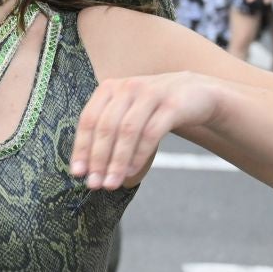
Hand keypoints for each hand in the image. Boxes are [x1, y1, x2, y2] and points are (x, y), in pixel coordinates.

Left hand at [70, 72, 221, 189]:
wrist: (195, 93)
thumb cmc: (153, 109)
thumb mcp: (128, 113)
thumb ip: (109, 132)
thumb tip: (90, 169)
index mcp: (110, 88)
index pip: (88, 120)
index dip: (81, 147)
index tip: (77, 172)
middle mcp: (128, 87)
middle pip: (106, 127)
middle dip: (98, 159)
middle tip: (94, 184)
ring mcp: (150, 93)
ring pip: (127, 131)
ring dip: (117, 161)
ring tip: (111, 183)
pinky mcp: (172, 104)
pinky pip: (152, 133)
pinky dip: (139, 155)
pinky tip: (131, 172)